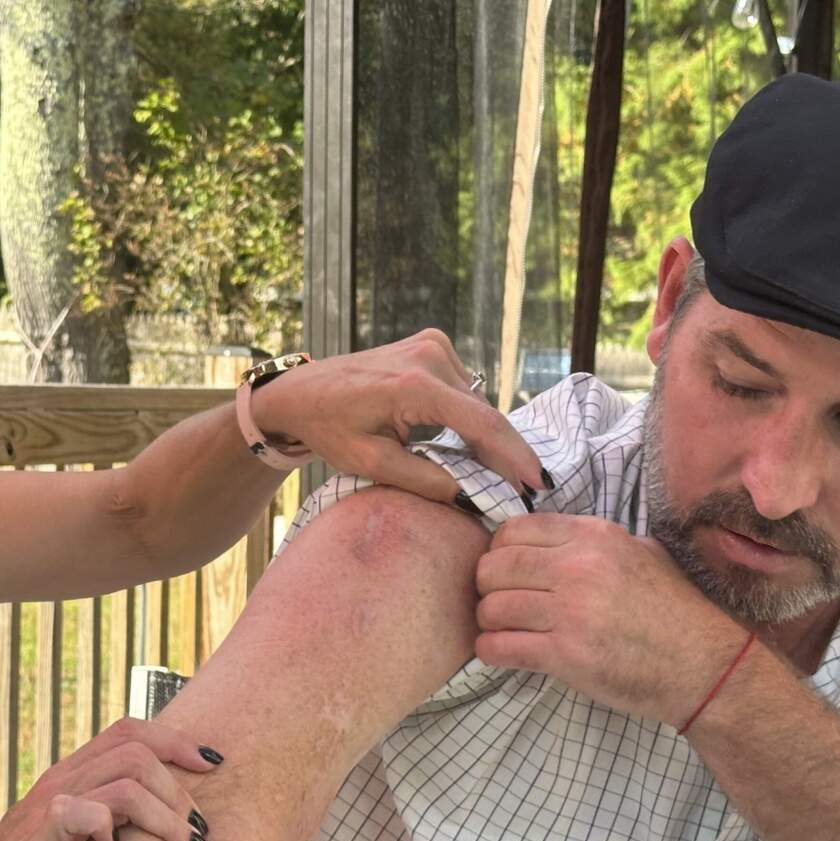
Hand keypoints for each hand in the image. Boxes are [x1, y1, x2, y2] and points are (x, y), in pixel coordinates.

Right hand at [0, 718, 216, 840]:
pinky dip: (116, 826)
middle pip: (137, 747)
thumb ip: (101, 830)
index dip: (176, 741)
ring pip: (129, 777)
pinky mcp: (44, 831)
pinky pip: (95, 810)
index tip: (212, 764)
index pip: (129, 730)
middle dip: (181, 785)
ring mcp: (52, 802)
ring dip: (168, 812)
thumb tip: (155, 836)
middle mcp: (62, 778)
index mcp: (70, 776)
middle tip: (198, 829)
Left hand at [248, 330, 547, 500]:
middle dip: (499, 452)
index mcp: (412, 385)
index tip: (536, 483)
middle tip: (513, 490)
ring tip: (480, 470)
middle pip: (483, 413)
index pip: (481, 423)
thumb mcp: (370, 463)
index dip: (514, 456)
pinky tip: (455, 440)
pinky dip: (464, 415)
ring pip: (475, 402)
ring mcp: (432, 345)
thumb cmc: (329, 427)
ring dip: (480, 434)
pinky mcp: (432, 343)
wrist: (302, 391)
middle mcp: (429, 356)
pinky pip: (462, 388)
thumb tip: (470, 496)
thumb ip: (422, 480)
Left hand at [472, 513, 748, 728]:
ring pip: (491, 607)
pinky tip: (503, 652)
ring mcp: (570, 611)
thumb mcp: (641, 553)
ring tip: (504, 630)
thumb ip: (591, 543)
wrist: (705, 666)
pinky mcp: (565, 655)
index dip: (498, 552)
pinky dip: (491, 651)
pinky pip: (499, 647)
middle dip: (487, 588)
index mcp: (594, 536)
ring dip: (489, 622)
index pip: (512, 531)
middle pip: (493, 568)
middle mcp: (578, 567)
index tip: (505, 571)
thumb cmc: (674, 611)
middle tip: (499, 603)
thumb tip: (542, 541)